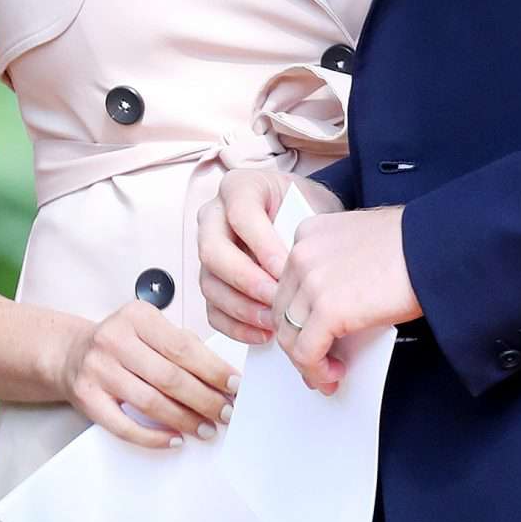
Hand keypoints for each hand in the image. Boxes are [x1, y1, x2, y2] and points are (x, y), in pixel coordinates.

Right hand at [58, 301, 239, 448]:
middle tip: (226, 413)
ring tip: (206, 429)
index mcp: (137, 316)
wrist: (71, 353)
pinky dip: (154, 437)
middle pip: (170, 376)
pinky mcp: (87, 398)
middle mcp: (114, 339)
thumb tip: (222, 378)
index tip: (235, 386)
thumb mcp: (149, 330)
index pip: (183, 347)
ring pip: (151, 402)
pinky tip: (175, 439)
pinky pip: (125, 425)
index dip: (213, 370)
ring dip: (184, 420)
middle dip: (204, 399)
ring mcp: (98, 369)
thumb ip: (181, 346)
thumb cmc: (121, 343)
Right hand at [198, 168, 343, 343]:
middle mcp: (214, 216)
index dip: (261, 244)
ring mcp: (208, 250)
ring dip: (242, 308)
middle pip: (213, 251)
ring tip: (274, 321)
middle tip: (276, 298)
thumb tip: (303, 269)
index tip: (287, 267)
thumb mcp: (312, 206)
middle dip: (246, 279)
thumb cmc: (307, 208)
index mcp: (239, 187)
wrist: (303, 215)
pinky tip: (264, 333)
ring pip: (210, 284)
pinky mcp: (212, 281)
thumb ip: (303, 230)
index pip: (240, 214)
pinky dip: (236, 326)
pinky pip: (212, 309)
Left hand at [272, 206, 420, 394]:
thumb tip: (331, 311)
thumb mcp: (360, 245)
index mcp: (308, 233)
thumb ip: (335, 269)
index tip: (311, 335)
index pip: (286, 284)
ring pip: (289, 335)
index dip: (298, 315)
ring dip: (308, 362)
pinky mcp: (327, 309)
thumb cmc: (415, 245)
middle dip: (298, 342)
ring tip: (330, 374)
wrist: (440, 249)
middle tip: (319, 363)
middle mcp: (302, 254)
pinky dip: (318, 371)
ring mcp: (311, 281)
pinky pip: (307, 353)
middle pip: (283, 311)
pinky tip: (336, 375)